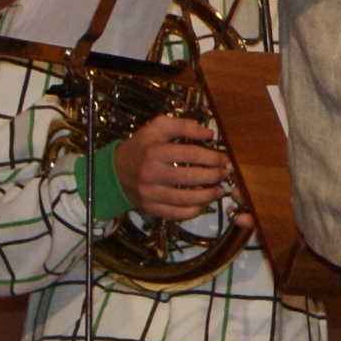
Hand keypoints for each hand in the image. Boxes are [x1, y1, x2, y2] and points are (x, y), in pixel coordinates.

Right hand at [111, 116, 245, 224]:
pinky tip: (202, 204)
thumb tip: (209, 134)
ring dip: (207, 196)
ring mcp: (149, 193)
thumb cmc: (143, 145)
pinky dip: (192, 212)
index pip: (189, 154)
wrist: (116, 170)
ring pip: (184, 199)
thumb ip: (184, 126)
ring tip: (218, 190)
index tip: (224, 159)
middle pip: (190, 177)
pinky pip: (175, 214)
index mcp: (154, 151)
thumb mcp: (159, 127)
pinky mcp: (149, 208)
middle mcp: (151, 173)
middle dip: (213, 176)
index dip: (211, 157)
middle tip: (224, 174)